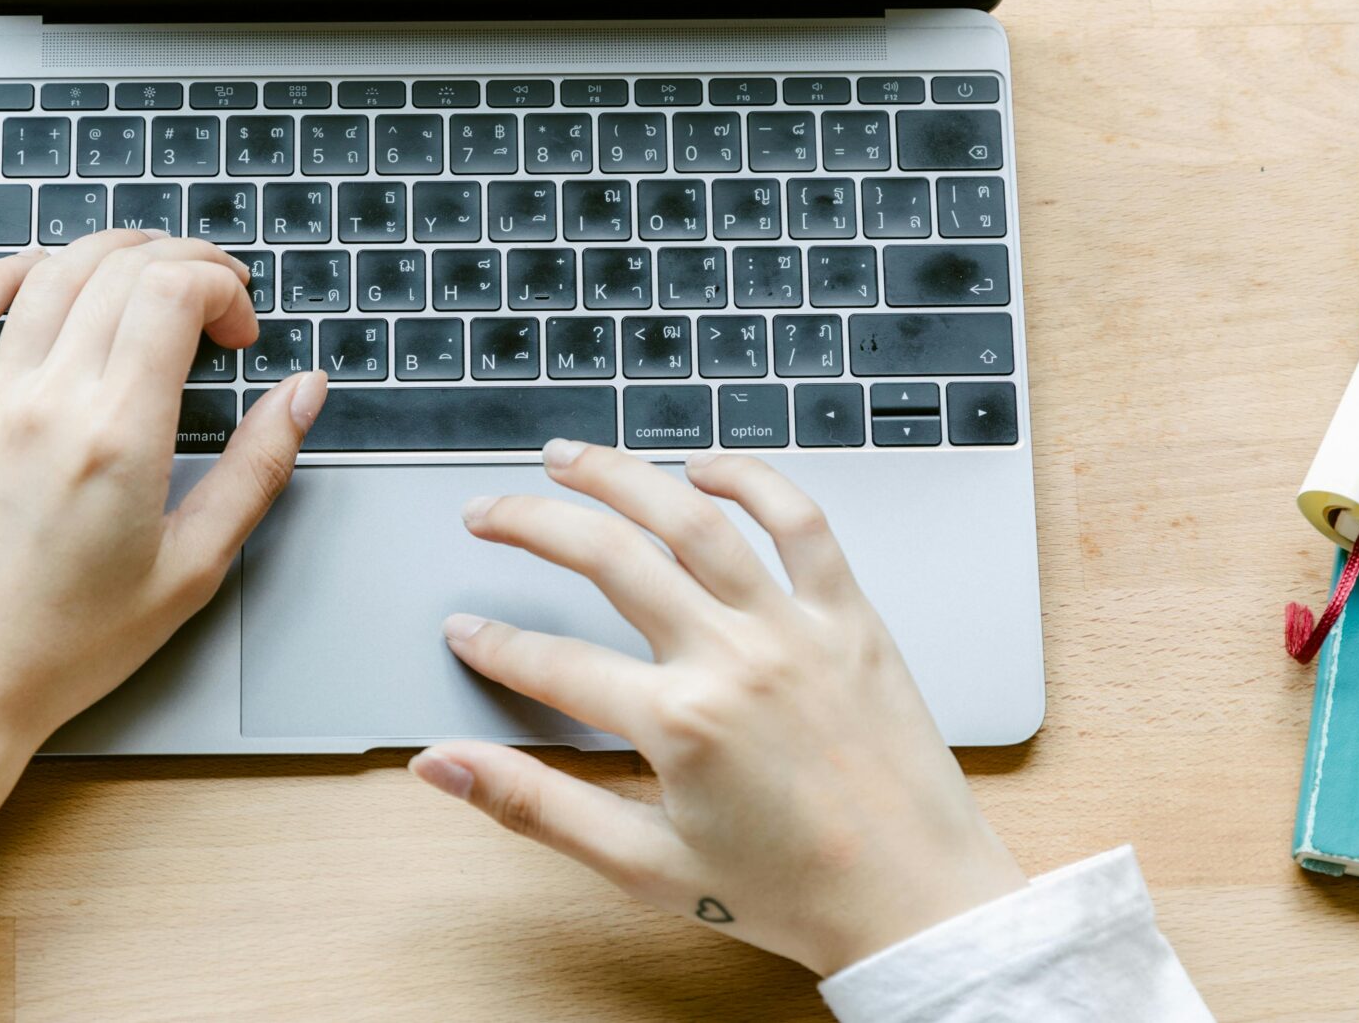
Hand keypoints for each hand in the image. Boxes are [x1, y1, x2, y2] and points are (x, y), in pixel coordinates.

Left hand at [0, 231, 325, 947]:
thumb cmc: (69, 645)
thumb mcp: (191, 569)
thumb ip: (255, 469)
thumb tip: (303, 391)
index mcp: (118, 436)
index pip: (173, 291)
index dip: (222, 285)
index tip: (240, 331)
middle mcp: (47, 401)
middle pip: (120, 269)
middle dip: (183, 263)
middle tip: (212, 301)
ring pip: (50, 274)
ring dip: (110, 254)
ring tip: (146, 276)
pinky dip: (8, 273)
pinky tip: (42, 272)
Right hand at [408, 441, 1024, 976]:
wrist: (914, 901)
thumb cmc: (789, 892)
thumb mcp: (644, 863)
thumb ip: (536, 806)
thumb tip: (444, 767)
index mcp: (680, 723)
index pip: (552, 662)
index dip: (493, 642)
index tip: (463, 627)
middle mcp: (734, 658)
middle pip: (609, 557)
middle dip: (532, 523)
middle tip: (488, 513)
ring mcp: (795, 628)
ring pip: (694, 518)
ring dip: (621, 476)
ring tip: (569, 457)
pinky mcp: (851, 617)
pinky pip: (802, 523)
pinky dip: (753, 481)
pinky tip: (706, 467)